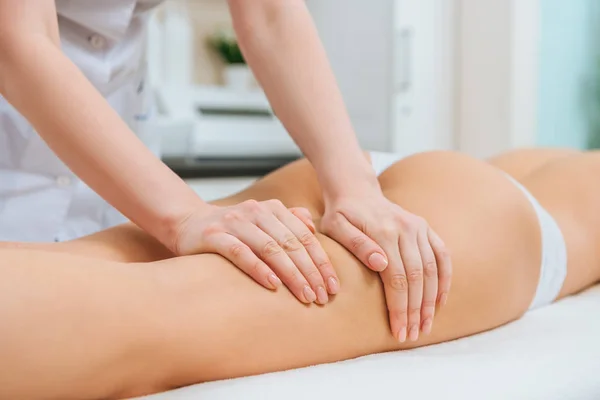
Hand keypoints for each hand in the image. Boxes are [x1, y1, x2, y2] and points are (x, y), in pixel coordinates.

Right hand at [173, 200, 338, 304]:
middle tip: (321, 296)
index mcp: (272, 208)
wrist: (190, 224)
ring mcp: (234, 222)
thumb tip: (313, 227)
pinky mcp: (214, 235)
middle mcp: (256, 211)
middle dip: (310, 272)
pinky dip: (258, 268)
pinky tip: (272, 285)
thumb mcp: (263, 221)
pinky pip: (240, 252)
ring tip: (304, 295)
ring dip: (290, 274)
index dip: (321, 261)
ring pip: (270, 248)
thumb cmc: (234, 229)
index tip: (332, 286)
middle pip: (290, 244)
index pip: (304, 236)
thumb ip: (288, 221)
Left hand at [321, 191, 451, 342]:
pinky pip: (442, 256)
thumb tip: (380, 264)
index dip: (400, 308)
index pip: (396, 278)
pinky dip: (445, 279)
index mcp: (384, 231)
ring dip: (431, 301)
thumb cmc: (341, 215)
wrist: (356, 191)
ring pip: (432, 269)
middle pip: (416, 277)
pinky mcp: (425, 228)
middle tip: (412, 335)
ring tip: (426, 326)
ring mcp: (419, 227)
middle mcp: (406, 228)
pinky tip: (441, 301)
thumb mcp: (335, 227)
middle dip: (416, 310)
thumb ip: (356, 244)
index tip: (398, 332)